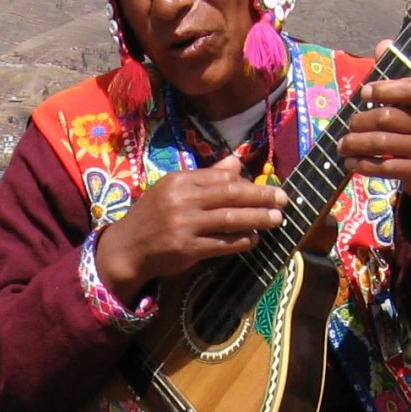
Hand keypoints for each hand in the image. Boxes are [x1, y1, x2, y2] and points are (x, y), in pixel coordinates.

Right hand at [95, 155, 286, 297]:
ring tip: (277, 219)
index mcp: (179, 181)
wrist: (127, 248)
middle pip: (230, 194)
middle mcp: (182, 200)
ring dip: (257, 218)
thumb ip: (206, 177)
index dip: (247, 183)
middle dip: (261, 196)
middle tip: (283, 198)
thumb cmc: (153, 216)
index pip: (221, 178)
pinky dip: (241, 241)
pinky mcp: (187, 249)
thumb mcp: (173, 189)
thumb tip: (236, 162)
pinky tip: (254, 239)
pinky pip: (221, 243)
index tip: (264, 188)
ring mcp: (184, 225)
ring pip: (230, 219)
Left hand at [338, 74, 410, 235]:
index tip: (364, 93)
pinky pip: (383, 166)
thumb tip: (382, 44)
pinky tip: (351, 163)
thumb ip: (398, 77)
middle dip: (359, 122)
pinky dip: (362, 164)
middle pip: (386, 117)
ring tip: (342, 145)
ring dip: (354, 144)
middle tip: (347, 127)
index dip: (385, 89)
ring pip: (380, 142)